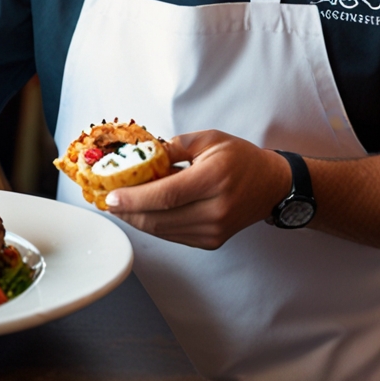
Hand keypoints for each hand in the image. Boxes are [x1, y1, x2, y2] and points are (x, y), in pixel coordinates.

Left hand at [103, 130, 290, 249]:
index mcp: (214, 179)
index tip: (111, 196)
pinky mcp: (212, 241)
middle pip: (160, 218)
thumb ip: (173, 147)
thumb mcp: (209, 139)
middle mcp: (215, 210)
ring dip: (138, 219)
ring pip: (163, 231)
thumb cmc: (240, 158)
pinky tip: (143, 212)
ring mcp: (214, 230)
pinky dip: (155, 225)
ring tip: (121, 205)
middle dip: (128, 211)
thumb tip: (141, 156)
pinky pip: (174, 236)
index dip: (135, 199)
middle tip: (108, 201)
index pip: (166, 196)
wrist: (271, 185)